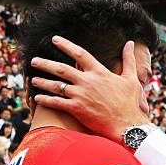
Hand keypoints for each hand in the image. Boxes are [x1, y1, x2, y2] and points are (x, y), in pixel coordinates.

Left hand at [30, 36, 149, 142]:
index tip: (54, 40)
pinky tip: (38, 98)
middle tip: (35, 60)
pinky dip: (46, 100)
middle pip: (61, 68)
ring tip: (33, 79)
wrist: (127, 125)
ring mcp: (81, 95)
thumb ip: (129, 59)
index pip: (79, 54)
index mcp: (99, 72)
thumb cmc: (130, 103)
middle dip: (46, 63)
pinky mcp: (77, 109)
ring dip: (43, 81)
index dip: (66, 45)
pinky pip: (57, 103)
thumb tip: (130, 43)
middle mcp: (87, 82)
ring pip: (56, 85)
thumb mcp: (131, 78)